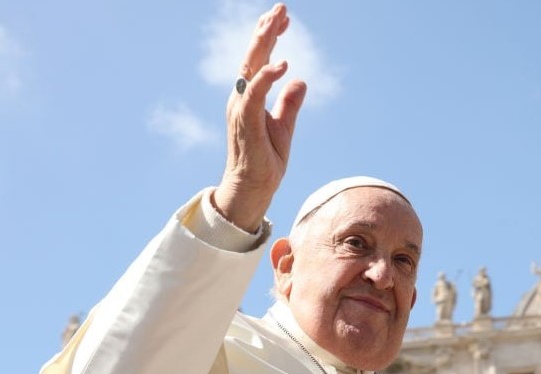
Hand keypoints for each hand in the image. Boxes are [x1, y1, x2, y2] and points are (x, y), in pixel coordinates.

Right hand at [214, 3, 306, 232]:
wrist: (254, 188)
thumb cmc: (266, 160)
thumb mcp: (284, 127)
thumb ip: (289, 103)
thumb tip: (300, 80)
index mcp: (249, 97)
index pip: (259, 59)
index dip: (270, 37)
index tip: (285, 18)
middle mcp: (241, 97)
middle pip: (253, 55)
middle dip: (266, 29)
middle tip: (281, 7)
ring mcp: (240, 108)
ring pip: (250, 67)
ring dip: (264, 42)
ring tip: (278, 20)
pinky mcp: (245, 121)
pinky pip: (254, 93)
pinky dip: (266, 77)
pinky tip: (282, 63)